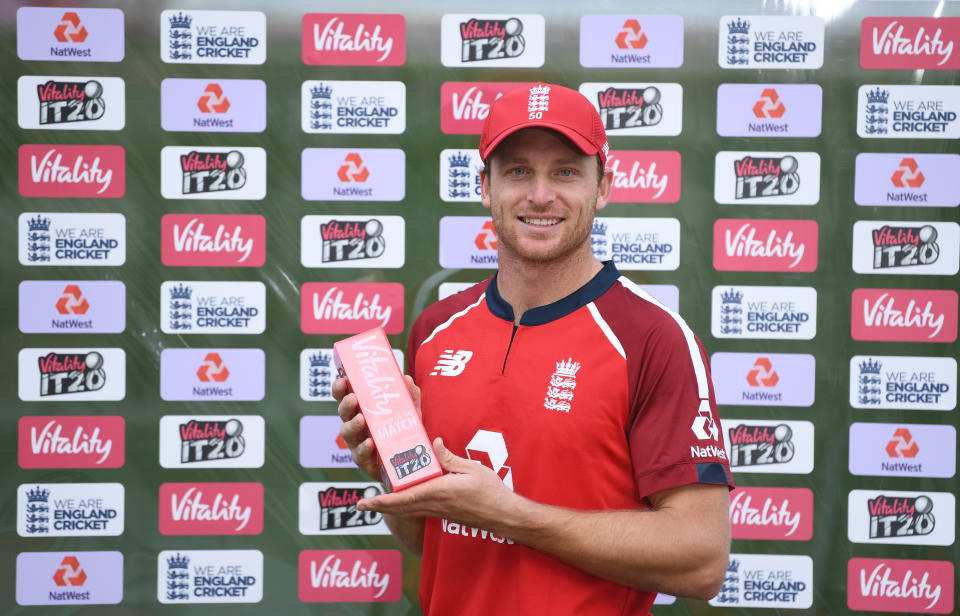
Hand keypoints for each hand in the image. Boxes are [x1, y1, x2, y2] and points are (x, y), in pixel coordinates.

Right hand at [334, 374, 422, 482]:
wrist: (409, 460)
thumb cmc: (403, 430)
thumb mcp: (409, 410)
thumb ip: (409, 394)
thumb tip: (406, 378)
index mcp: (362, 409)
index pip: (345, 396)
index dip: (340, 388)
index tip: (342, 381)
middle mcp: (355, 424)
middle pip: (343, 412)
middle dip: (345, 404)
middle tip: (353, 398)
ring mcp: (357, 442)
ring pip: (347, 432)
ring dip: (353, 425)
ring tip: (361, 419)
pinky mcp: (363, 459)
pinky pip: (359, 453)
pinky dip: (363, 447)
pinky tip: (369, 442)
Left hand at [357, 437, 519, 534]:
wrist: (502, 515)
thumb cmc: (489, 492)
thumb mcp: (471, 469)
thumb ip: (449, 458)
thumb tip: (434, 443)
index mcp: (437, 492)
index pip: (403, 498)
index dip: (382, 501)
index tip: (365, 502)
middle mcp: (433, 504)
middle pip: (399, 508)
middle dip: (380, 506)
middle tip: (362, 503)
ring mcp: (437, 510)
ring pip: (407, 510)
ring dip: (390, 506)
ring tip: (376, 500)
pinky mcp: (442, 513)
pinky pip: (417, 509)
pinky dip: (404, 505)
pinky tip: (402, 498)